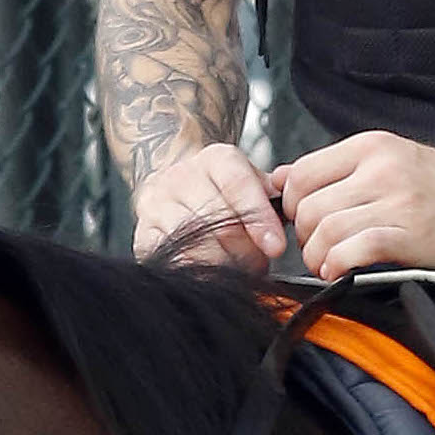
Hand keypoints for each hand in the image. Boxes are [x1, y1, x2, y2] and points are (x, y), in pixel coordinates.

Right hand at [131, 144, 283, 270]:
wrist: (177, 184)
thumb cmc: (225, 190)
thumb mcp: (254, 181)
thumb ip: (277, 190)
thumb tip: (292, 192)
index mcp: (216, 159)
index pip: (238, 186)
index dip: (259, 219)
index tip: (275, 247)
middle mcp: (182, 177)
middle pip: (219, 223)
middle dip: (245, 252)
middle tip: (257, 263)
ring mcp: (157, 205)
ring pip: (195, 246)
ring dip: (222, 266)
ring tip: (235, 269)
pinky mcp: (143, 234)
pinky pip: (171, 260)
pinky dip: (194, 273)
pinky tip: (208, 274)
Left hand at [272, 134, 434, 276]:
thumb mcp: (388, 159)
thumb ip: (336, 169)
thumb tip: (279, 179)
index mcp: (370, 147)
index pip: (301, 173)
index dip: (291, 204)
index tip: (303, 221)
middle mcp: (380, 169)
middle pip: (310, 207)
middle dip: (303, 236)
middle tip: (316, 249)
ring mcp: (397, 202)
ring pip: (327, 230)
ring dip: (317, 256)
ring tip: (326, 264)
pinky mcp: (410, 235)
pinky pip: (355, 250)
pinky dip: (337, 265)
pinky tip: (340, 272)